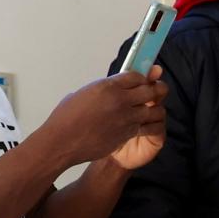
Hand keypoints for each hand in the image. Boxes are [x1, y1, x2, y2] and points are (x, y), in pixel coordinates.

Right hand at [43, 69, 167, 168]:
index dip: (142, 78)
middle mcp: (120, 100)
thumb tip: (116, 88)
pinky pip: (143, 126)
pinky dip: (143, 124)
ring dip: (153, 109)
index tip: (143, 80)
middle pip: (150, 91)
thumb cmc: (66, 117)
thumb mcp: (85, 93)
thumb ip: (105, 89)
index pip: (136, 76)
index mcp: (108, 86)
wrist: (63, 141)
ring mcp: (126, 118)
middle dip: (154, 90)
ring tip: (151, 109)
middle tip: (155, 92)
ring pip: (153, 110)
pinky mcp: (127, 134)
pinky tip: (140, 123)